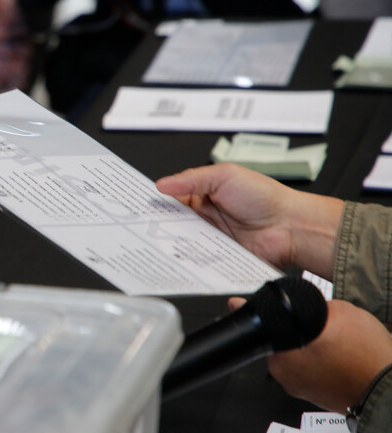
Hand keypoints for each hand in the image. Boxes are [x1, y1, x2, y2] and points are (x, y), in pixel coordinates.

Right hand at [155, 163, 341, 277]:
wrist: (291, 227)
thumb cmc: (265, 197)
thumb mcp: (225, 175)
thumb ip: (191, 178)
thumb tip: (163, 183)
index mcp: (204, 192)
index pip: (172, 196)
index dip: (157, 198)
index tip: (141, 202)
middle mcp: (204, 215)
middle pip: (173, 219)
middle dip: (159, 221)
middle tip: (144, 222)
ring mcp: (209, 236)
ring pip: (181, 238)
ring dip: (172, 238)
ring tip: (157, 237)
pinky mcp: (216, 255)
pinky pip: (196, 256)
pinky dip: (187, 255)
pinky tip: (178, 252)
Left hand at [266, 300, 391, 413]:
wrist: (387, 390)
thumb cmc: (367, 357)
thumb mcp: (342, 311)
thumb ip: (314, 305)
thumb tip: (303, 303)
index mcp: (281, 347)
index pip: (264, 323)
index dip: (263, 312)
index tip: (253, 307)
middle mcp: (281, 371)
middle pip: (280, 340)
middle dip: (294, 332)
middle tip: (320, 329)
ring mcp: (294, 386)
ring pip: (293, 358)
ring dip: (306, 350)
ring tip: (333, 346)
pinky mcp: (310, 396)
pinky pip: (306, 373)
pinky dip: (317, 365)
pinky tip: (336, 360)